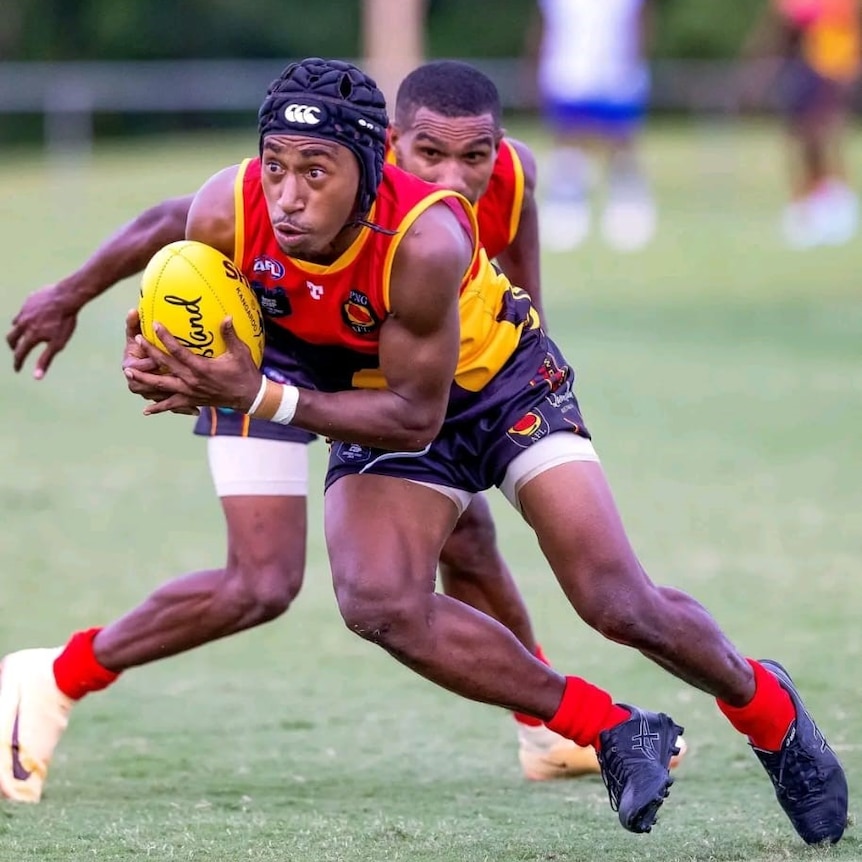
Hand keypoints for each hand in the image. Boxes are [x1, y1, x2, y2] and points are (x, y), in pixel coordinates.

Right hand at [7, 285, 79, 377]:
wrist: (67, 296)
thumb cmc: (65, 321)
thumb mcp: (57, 344)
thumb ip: (45, 360)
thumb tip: (36, 377)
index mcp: (30, 336)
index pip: (20, 353)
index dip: (18, 363)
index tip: (18, 369)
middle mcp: (23, 323)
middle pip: (11, 338)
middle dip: (13, 347)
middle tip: (17, 351)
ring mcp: (24, 311)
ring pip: (15, 323)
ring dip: (17, 331)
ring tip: (22, 334)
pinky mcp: (29, 301)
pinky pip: (23, 311)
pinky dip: (24, 317)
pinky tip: (31, 317)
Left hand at [124, 316, 262, 416]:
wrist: (248, 396)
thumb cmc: (244, 372)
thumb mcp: (240, 352)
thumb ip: (230, 334)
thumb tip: (227, 316)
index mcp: (201, 368)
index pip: (178, 351)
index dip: (165, 337)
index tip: (154, 325)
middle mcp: (191, 381)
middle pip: (165, 366)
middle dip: (149, 352)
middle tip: (137, 340)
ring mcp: (190, 392)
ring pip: (162, 386)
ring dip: (144, 380)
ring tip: (128, 373)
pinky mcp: (192, 401)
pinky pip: (172, 405)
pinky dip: (159, 408)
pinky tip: (146, 409)